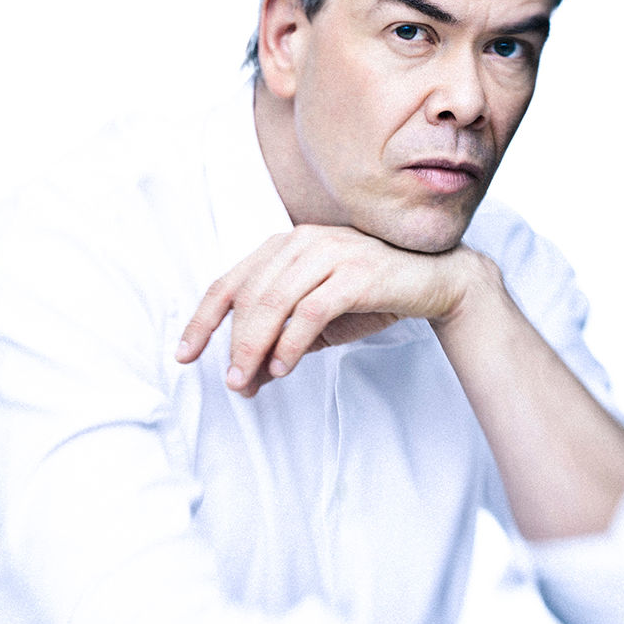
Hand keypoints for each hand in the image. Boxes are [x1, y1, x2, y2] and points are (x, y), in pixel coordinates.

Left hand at [174, 225, 475, 396]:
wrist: (438, 283)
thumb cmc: (372, 298)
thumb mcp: (317, 324)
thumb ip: (279, 344)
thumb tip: (243, 381)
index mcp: (285, 246)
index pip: (230, 282)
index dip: (202, 320)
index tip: (185, 355)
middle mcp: (302, 242)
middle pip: (249, 296)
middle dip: (233, 343)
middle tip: (231, 382)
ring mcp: (330, 252)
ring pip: (274, 302)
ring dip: (256, 346)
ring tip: (250, 380)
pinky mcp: (356, 272)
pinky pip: (311, 310)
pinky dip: (292, 342)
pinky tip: (284, 367)